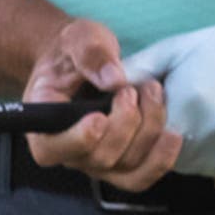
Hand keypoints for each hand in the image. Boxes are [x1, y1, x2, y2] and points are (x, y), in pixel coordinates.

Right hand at [22, 18, 179, 191]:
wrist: (82, 62)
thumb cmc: (74, 52)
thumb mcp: (78, 38)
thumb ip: (90, 54)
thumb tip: (114, 79)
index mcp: (43, 122)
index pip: (50, 148)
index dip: (77, 140)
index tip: (99, 117)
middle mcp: (66, 150)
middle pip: (98, 158)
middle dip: (125, 123)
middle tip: (132, 89)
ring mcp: (93, 162)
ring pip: (125, 167)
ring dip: (148, 132)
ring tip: (153, 94)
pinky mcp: (119, 165)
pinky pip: (140, 177)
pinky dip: (160, 159)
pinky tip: (172, 134)